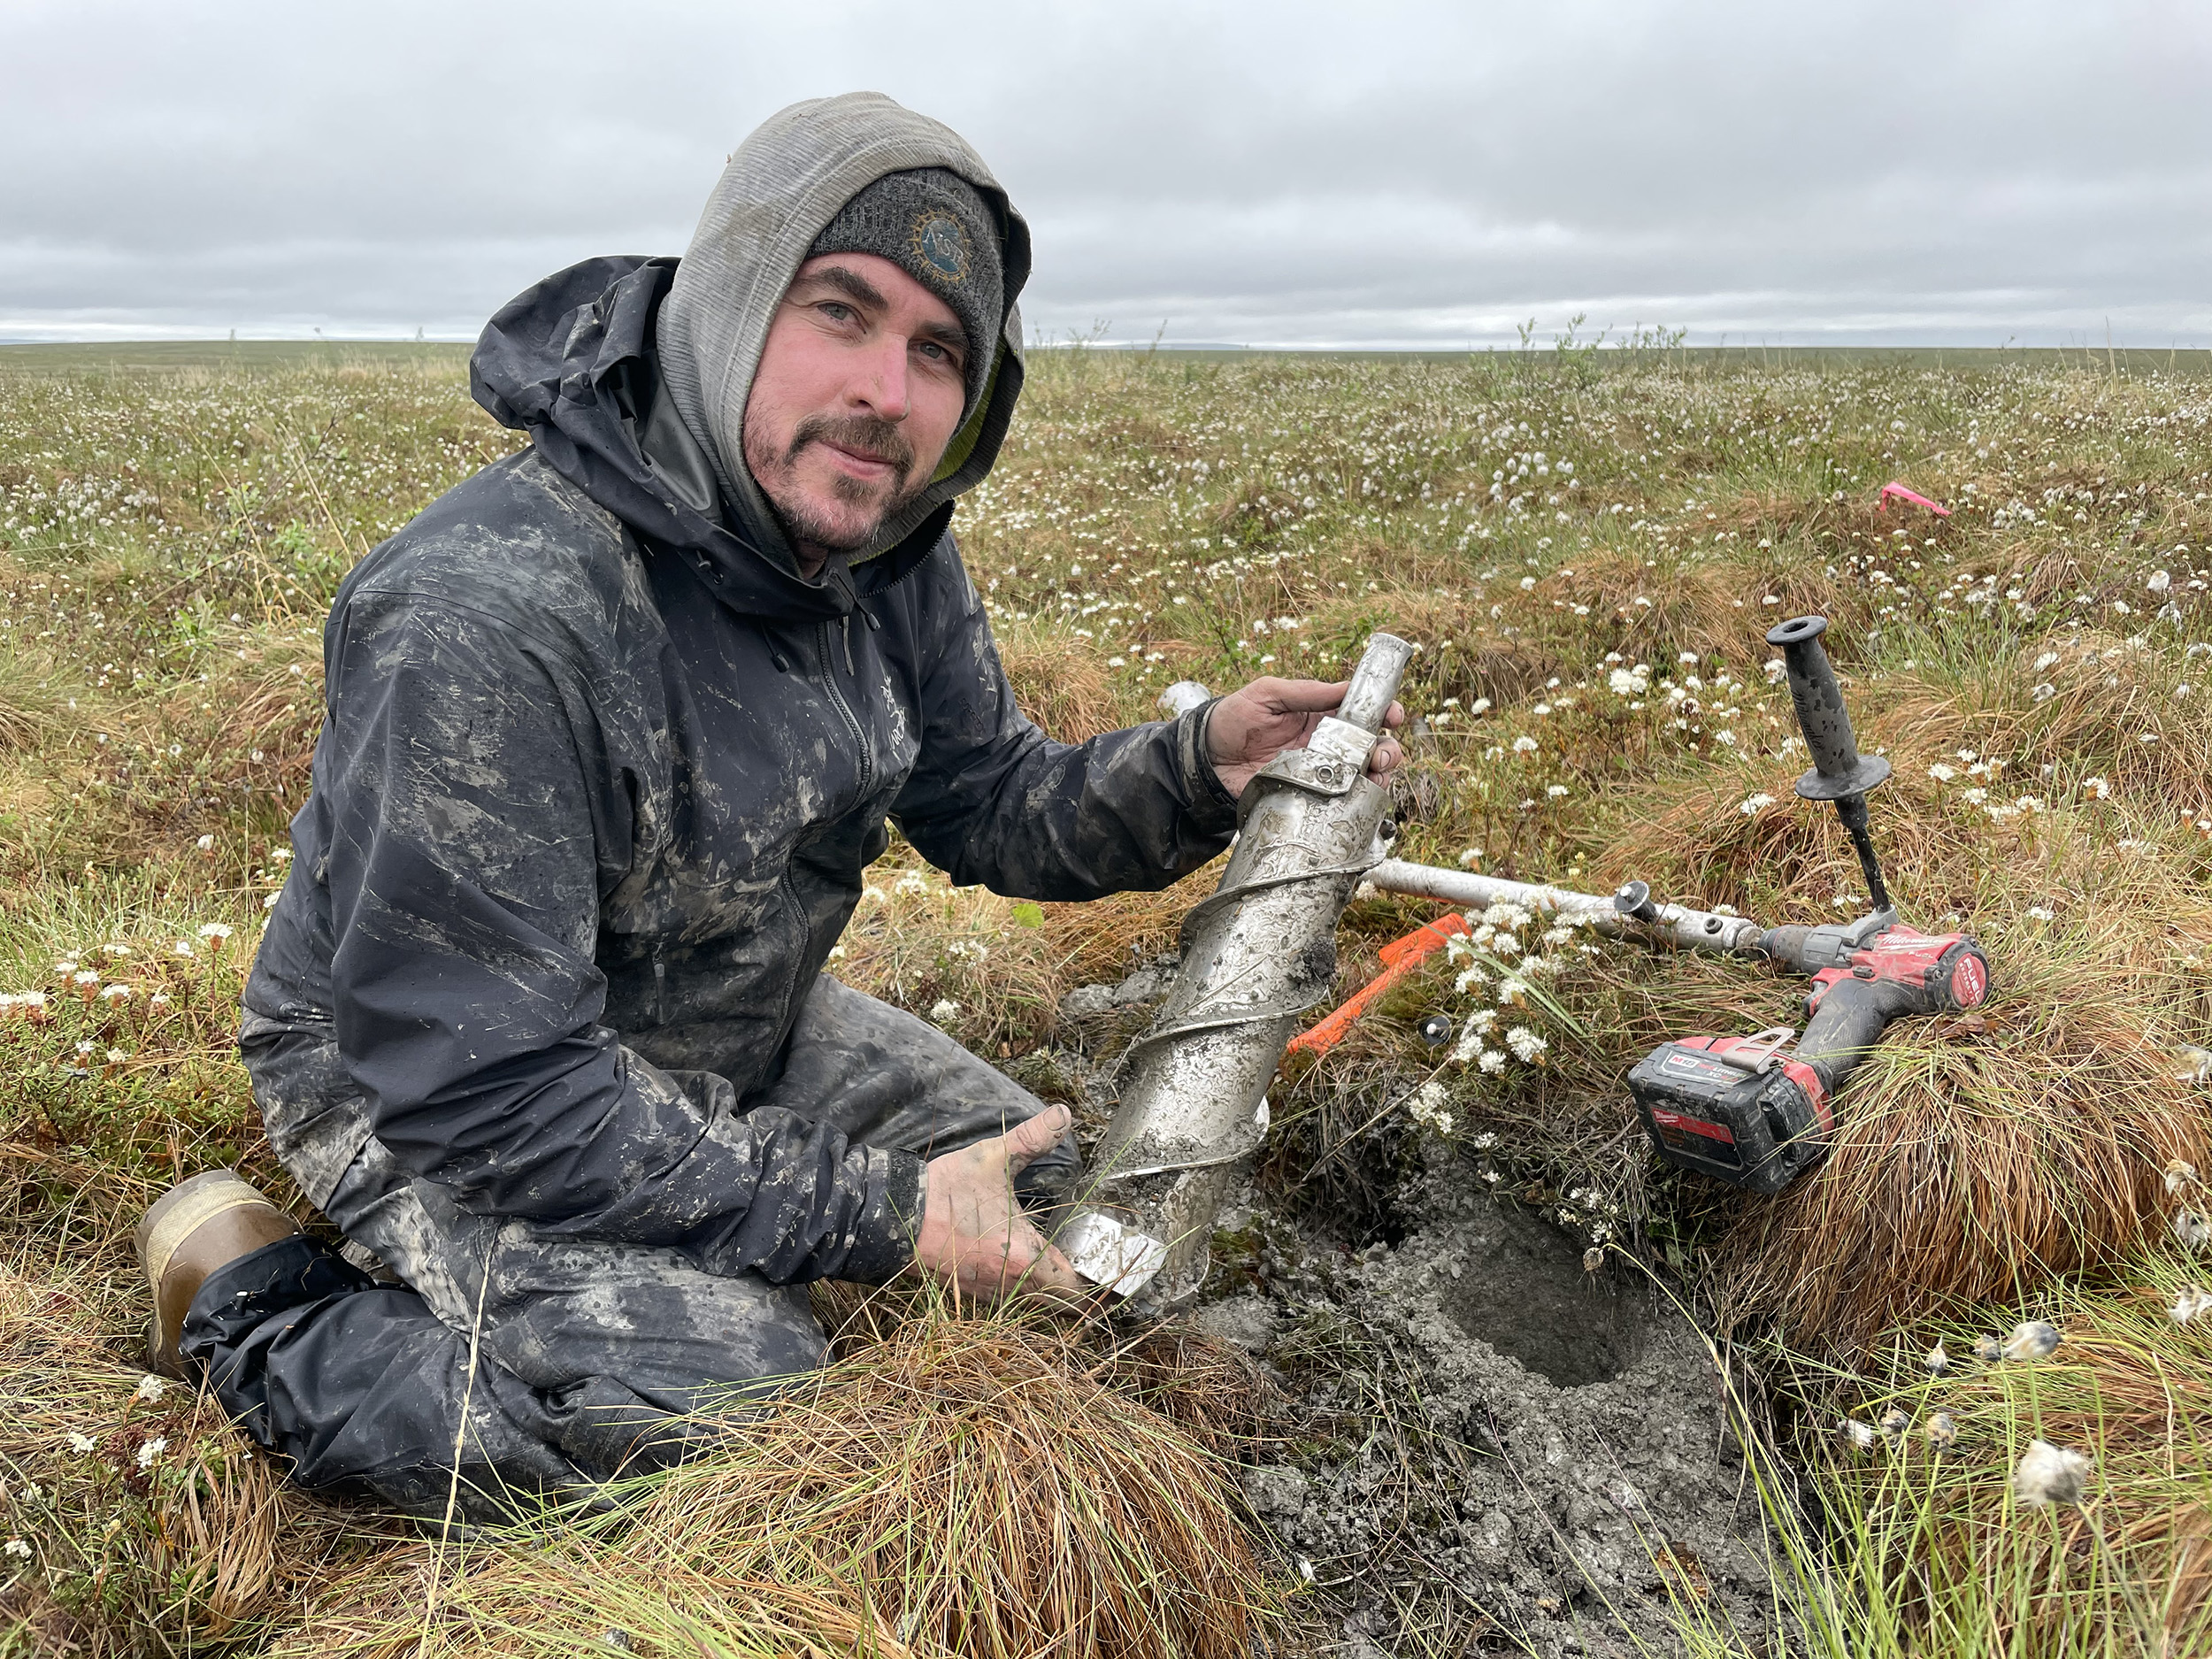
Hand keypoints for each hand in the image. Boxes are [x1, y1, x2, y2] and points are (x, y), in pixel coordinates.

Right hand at [912, 1105, 1086, 1301]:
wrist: (894, 1217)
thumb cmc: (946, 1191)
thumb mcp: (994, 1158)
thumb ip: (1033, 1137)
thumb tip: (1064, 1115)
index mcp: (1023, 1257)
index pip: (1075, 1289)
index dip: (1098, 1286)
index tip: (1110, 1274)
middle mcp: (1009, 1283)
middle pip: (1060, 1305)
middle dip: (1080, 1292)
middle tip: (1096, 1272)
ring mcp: (988, 1293)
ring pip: (1035, 1306)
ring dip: (1053, 1293)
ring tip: (1069, 1269)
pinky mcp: (971, 1293)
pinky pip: (1011, 1301)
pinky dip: (1027, 1291)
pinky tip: (1029, 1267)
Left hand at [1204, 677, 1406, 798]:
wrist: (1205, 761)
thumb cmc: (1233, 719)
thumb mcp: (1267, 693)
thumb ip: (1305, 692)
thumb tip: (1344, 687)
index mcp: (1319, 714)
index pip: (1361, 711)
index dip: (1383, 711)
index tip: (1393, 714)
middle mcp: (1326, 743)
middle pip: (1372, 746)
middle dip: (1386, 749)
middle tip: (1380, 754)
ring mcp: (1320, 771)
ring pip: (1364, 775)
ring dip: (1378, 774)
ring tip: (1373, 774)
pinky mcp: (1309, 795)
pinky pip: (1341, 799)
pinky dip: (1357, 798)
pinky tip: (1358, 794)